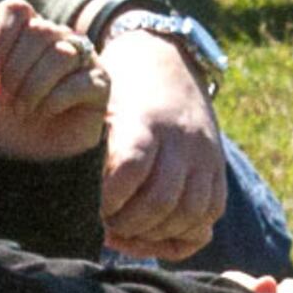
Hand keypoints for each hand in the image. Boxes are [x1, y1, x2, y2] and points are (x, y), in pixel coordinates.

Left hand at [0, 0, 107, 166]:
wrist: (15, 158)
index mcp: (27, 27)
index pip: (16, 8)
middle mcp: (57, 36)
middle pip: (39, 32)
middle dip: (13, 74)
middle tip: (5, 101)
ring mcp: (81, 58)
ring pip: (60, 54)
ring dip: (31, 90)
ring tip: (23, 111)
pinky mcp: (99, 84)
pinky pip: (79, 81)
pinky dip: (53, 103)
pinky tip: (46, 115)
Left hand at [98, 22, 224, 257]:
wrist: (166, 59)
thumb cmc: (120, 89)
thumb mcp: (101, 105)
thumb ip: (92, 146)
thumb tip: (74, 196)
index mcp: (145, 121)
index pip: (131, 169)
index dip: (110, 198)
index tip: (94, 207)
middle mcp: (181, 139)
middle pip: (161, 200)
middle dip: (130, 224)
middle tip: (108, 226)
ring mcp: (205, 154)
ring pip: (190, 212)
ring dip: (158, 233)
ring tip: (133, 231)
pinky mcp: (218, 166)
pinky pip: (212, 211)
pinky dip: (187, 228)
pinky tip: (160, 228)